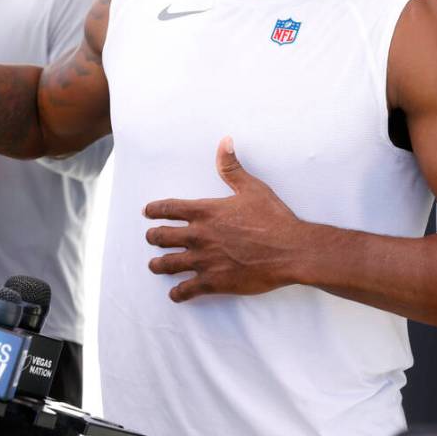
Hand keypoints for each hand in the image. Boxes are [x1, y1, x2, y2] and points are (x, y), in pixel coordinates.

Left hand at [144, 136, 307, 301]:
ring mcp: (204, 261)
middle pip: (161, 237)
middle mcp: (199, 236)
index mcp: (205, 211)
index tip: (147, 212)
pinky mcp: (213, 282)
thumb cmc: (273, 218)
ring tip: (155, 265)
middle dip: (153, 237)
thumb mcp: (252, 187)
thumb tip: (224, 142)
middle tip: (151, 238)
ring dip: (158, 265)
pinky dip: (178, 293)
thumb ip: (232, 167)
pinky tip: (176, 293)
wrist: (290, 250)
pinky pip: (186, 290)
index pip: (168, 209)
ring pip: (167, 264)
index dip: (154, 210)